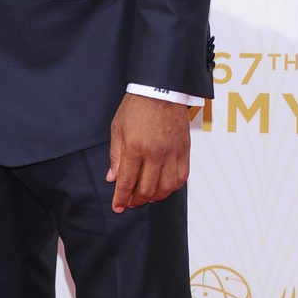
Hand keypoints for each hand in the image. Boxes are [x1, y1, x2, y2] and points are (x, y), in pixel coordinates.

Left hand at [106, 94, 190, 214]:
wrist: (160, 90)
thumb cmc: (136, 107)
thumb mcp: (117, 129)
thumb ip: (115, 156)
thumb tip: (112, 178)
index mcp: (135, 147)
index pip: (127, 182)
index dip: (121, 198)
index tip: (117, 207)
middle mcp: (155, 153)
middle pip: (147, 189)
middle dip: (136, 200)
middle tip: (130, 203)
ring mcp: (172, 153)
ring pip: (166, 187)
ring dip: (155, 197)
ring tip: (145, 197)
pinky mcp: (184, 150)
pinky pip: (181, 177)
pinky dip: (172, 187)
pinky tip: (164, 188)